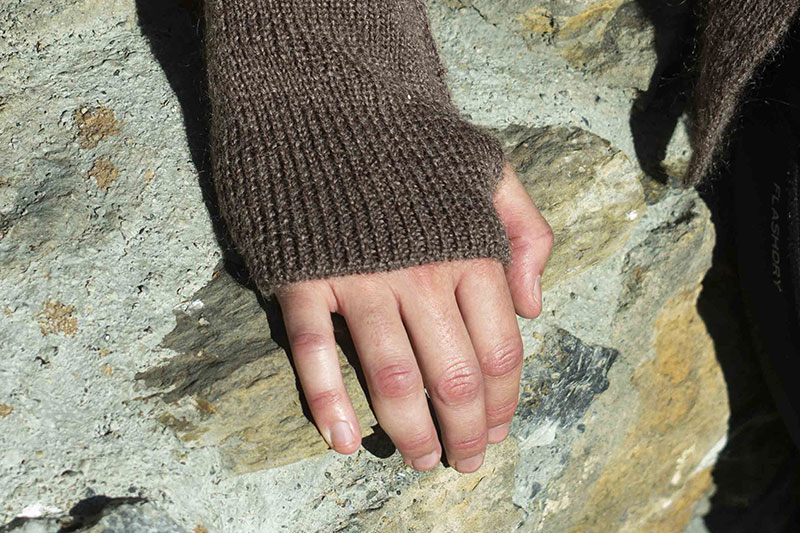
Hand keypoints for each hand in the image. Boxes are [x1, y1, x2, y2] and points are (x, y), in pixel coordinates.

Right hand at [275, 160, 552, 472]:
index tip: (499, 430)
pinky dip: (327, 402)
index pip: (500, 352)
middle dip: (465, 432)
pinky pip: (314, 352)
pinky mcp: (304, 278)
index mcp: (471, 253)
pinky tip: (342, 441)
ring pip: (392, 377)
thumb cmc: (414, 142)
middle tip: (463, 463)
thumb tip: (536, 306)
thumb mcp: (492, 169)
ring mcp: (360, 280)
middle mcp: (422, 276)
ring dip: (409, 431)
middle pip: (454, 377)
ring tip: (420, 461)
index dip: (504, 403)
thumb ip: (526, 232)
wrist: (330, 97)